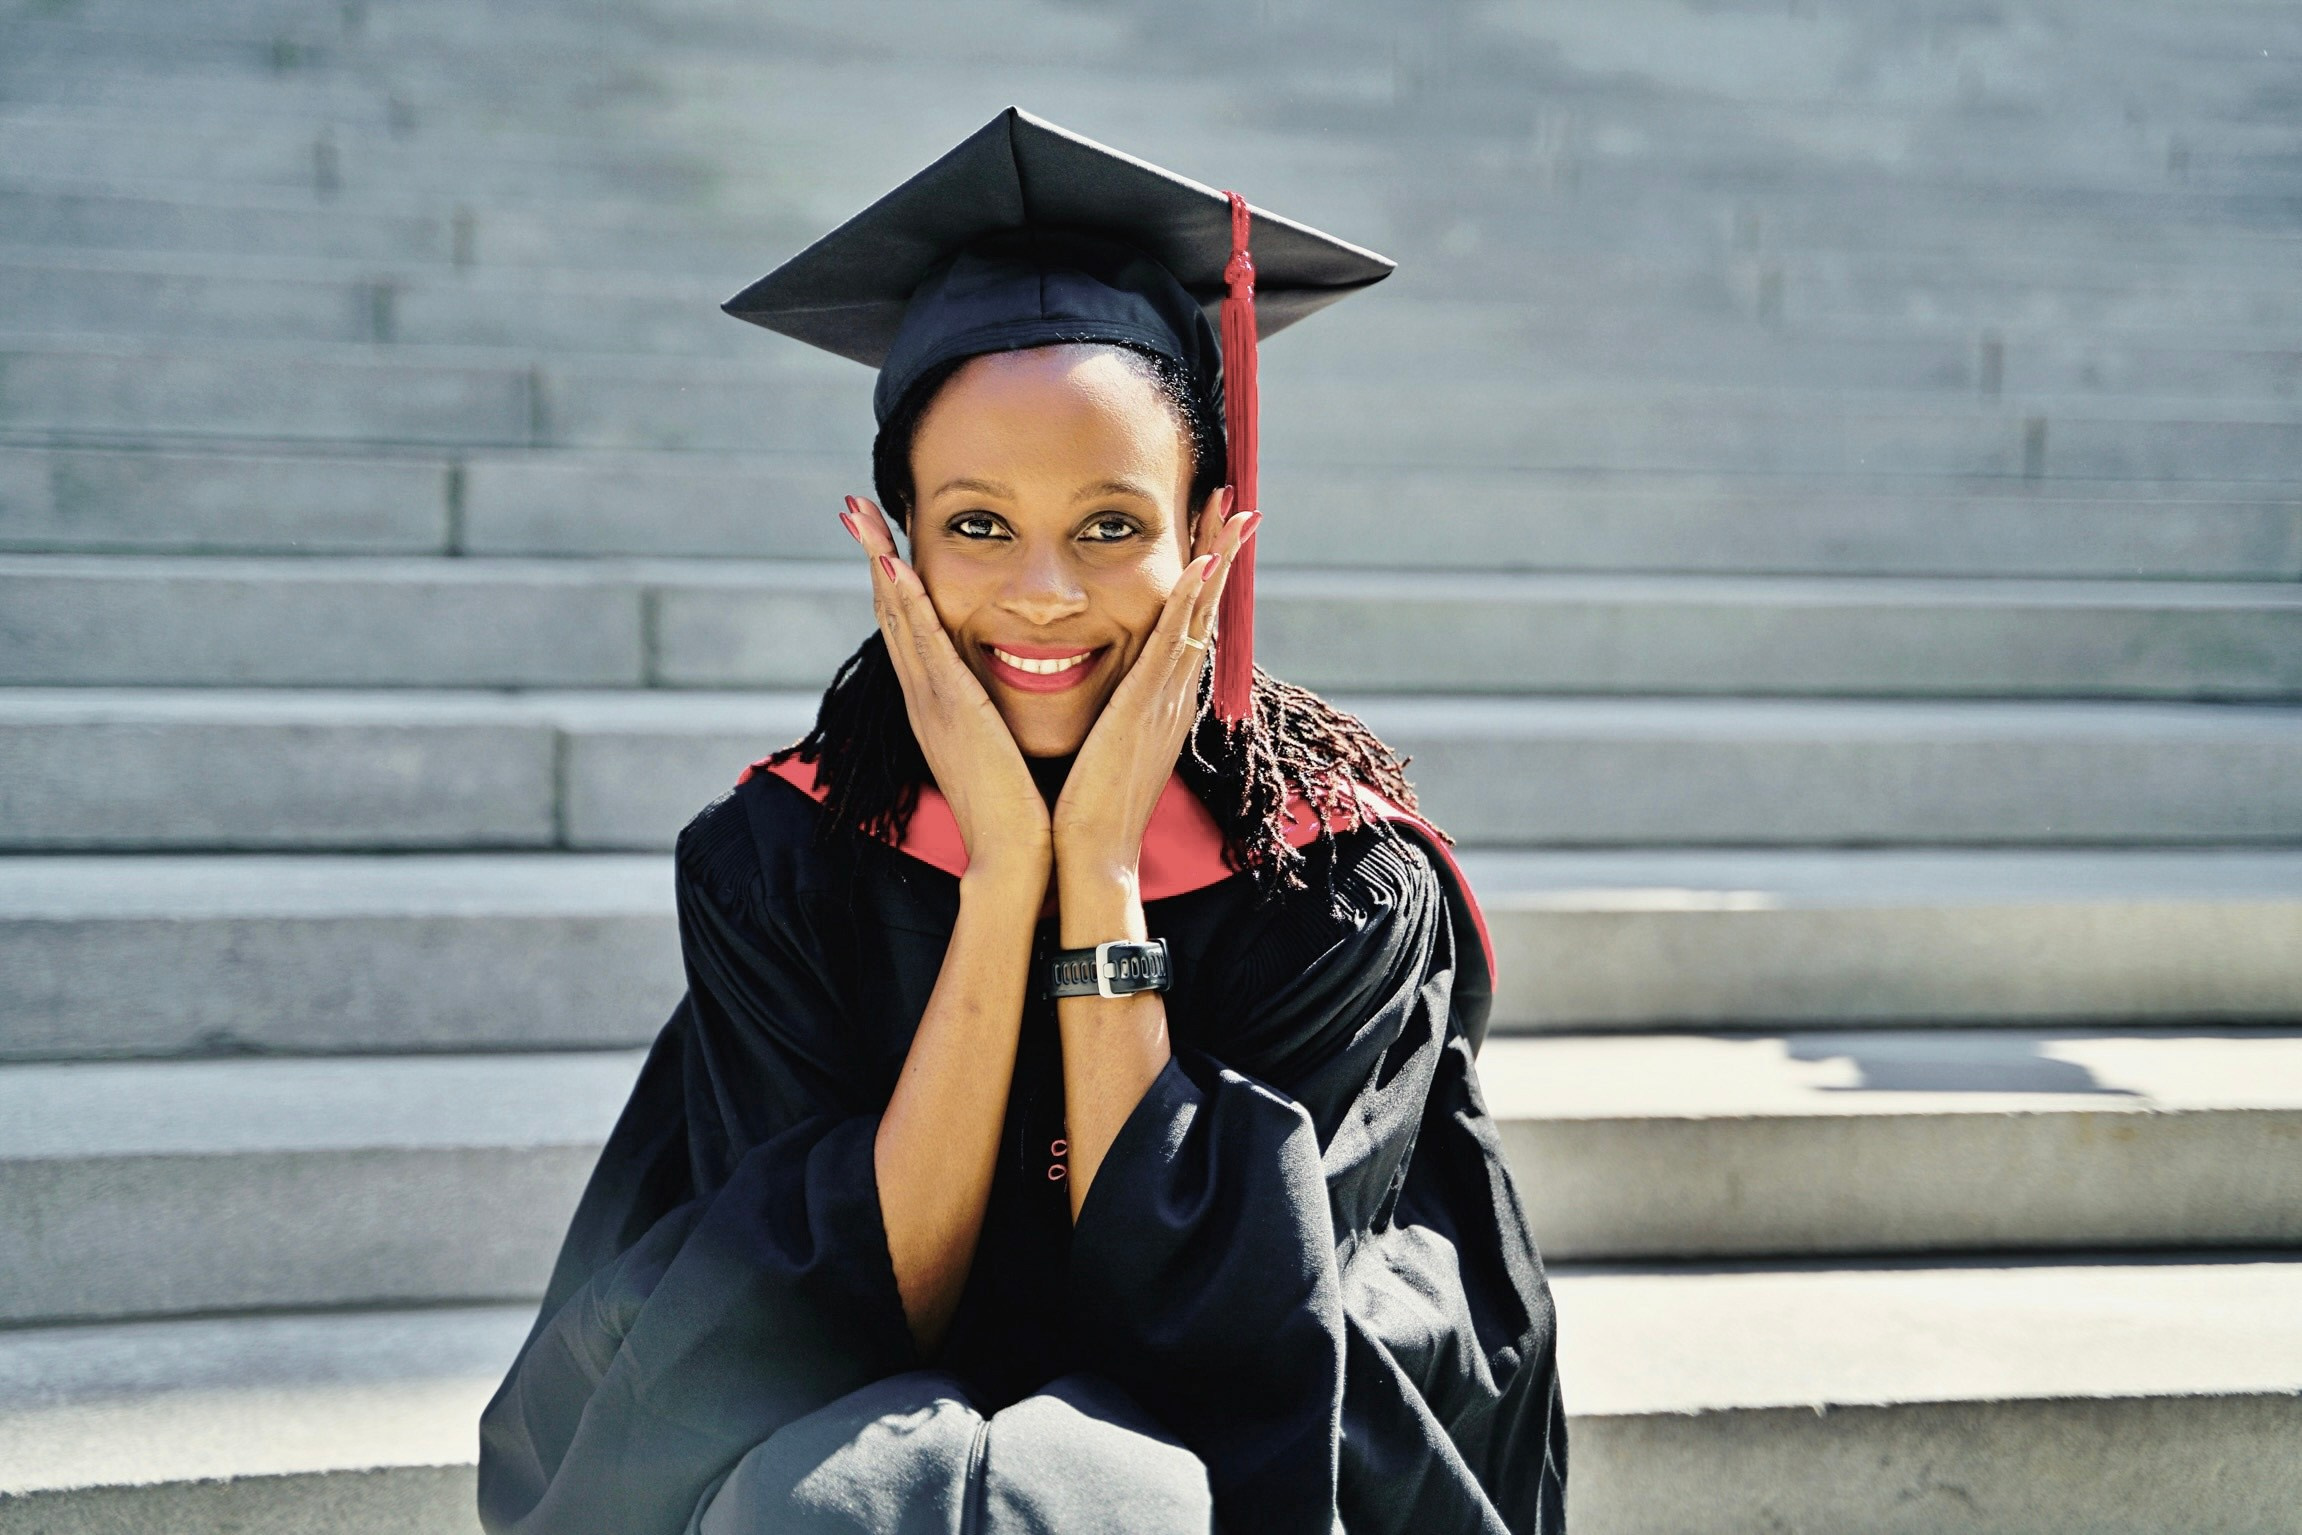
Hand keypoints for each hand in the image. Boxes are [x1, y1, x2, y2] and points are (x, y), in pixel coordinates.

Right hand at [843, 497, 1051, 886]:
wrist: (1016, 856)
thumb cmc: (1020, 807)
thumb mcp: (1003, 746)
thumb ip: (999, 713)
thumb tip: (1018, 687)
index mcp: (939, 704)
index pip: (912, 628)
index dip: (894, 581)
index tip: (884, 536)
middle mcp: (925, 697)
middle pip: (892, 612)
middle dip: (873, 556)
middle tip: (853, 506)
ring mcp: (931, 701)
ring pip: (899, 618)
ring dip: (878, 562)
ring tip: (859, 515)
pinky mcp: (949, 709)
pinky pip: (922, 645)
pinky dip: (905, 604)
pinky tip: (893, 566)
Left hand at [1052, 501, 1257, 887]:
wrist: (1090, 853)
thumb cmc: (1088, 808)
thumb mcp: (1107, 745)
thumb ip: (1112, 713)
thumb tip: (1106, 691)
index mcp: (1162, 701)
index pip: (1188, 624)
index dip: (1204, 577)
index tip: (1212, 534)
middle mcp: (1173, 694)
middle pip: (1206, 608)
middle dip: (1222, 553)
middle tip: (1237, 502)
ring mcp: (1165, 700)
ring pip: (1198, 615)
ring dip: (1218, 560)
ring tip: (1234, 511)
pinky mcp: (1145, 708)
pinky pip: (1172, 644)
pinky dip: (1190, 603)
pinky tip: (1200, 565)